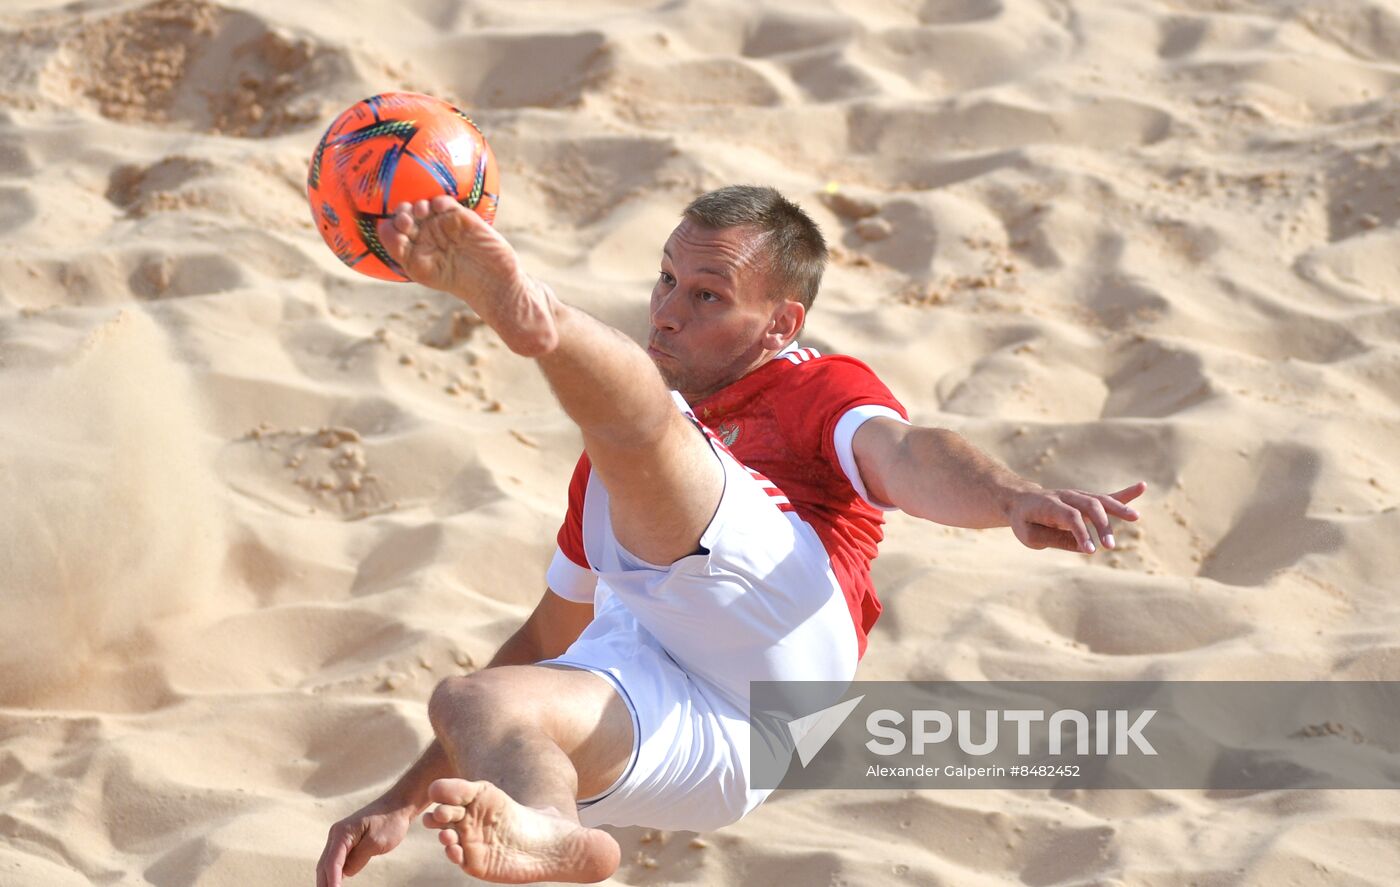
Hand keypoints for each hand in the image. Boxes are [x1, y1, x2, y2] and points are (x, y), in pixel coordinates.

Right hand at [316, 798, 414, 886]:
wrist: (397, 806)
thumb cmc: (389, 823)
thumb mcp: (375, 842)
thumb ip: (358, 858)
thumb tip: (345, 872)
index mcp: (342, 833)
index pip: (332, 863)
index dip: (331, 881)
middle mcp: (336, 835)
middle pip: (324, 865)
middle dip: (324, 883)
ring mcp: (340, 839)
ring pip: (328, 864)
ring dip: (326, 880)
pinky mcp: (347, 842)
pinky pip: (336, 861)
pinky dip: (334, 874)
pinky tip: (334, 885)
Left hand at [376, 195, 522, 299]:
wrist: (490, 281)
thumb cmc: (455, 281)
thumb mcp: (420, 269)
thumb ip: (400, 249)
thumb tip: (383, 227)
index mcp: (414, 249)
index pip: (393, 231)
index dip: (391, 226)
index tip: (398, 230)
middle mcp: (427, 236)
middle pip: (406, 214)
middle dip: (403, 212)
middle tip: (407, 219)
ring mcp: (444, 226)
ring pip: (424, 205)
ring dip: (419, 205)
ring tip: (422, 213)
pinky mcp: (462, 218)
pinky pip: (445, 203)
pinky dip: (439, 201)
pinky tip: (438, 208)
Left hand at [1007, 481, 1145, 554]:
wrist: (1020, 500)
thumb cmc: (1025, 521)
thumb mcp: (1030, 535)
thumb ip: (1055, 539)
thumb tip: (1084, 547)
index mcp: (1049, 505)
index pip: (1070, 517)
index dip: (1081, 533)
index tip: (1091, 551)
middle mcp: (1065, 496)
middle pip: (1089, 507)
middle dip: (1101, 525)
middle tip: (1109, 546)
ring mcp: (1077, 495)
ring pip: (1100, 500)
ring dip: (1118, 509)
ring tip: (1136, 518)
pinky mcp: (1086, 499)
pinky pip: (1107, 496)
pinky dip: (1124, 493)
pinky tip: (1143, 486)